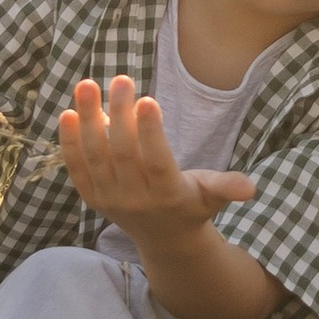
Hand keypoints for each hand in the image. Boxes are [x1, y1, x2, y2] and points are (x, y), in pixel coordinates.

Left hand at [54, 73, 252, 233]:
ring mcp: (111, 199)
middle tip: (121, 79)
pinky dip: (70, 142)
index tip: (148, 99)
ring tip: (86, 85)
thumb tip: (251, 188)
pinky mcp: (92, 198)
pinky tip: (68, 113)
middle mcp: (137, 199)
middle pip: (122, 152)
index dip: (151, 132)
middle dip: (119, 113)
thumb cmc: (192, 204)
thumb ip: (227, 186)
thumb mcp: (212, 194)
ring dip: (88, 120)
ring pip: (95, 156)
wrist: (164, 239)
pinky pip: (77, 168)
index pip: (157, 161)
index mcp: (169, 195)